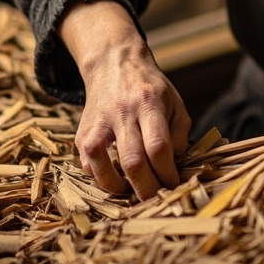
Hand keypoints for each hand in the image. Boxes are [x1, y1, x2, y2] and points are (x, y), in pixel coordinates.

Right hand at [59, 0, 191, 200]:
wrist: (114, 63)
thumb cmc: (150, 87)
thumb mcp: (175, 101)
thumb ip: (180, 132)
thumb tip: (174, 163)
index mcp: (149, 103)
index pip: (158, 147)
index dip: (167, 173)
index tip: (175, 186)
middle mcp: (122, 113)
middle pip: (133, 161)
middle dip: (147, 189)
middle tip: (157, 200)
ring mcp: (98, 123)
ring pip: (101, 166)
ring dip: (119, 189)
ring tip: (133, 192)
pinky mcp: (82, 132)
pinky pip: (87, 165)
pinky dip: (100, 180)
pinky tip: (116, 180)